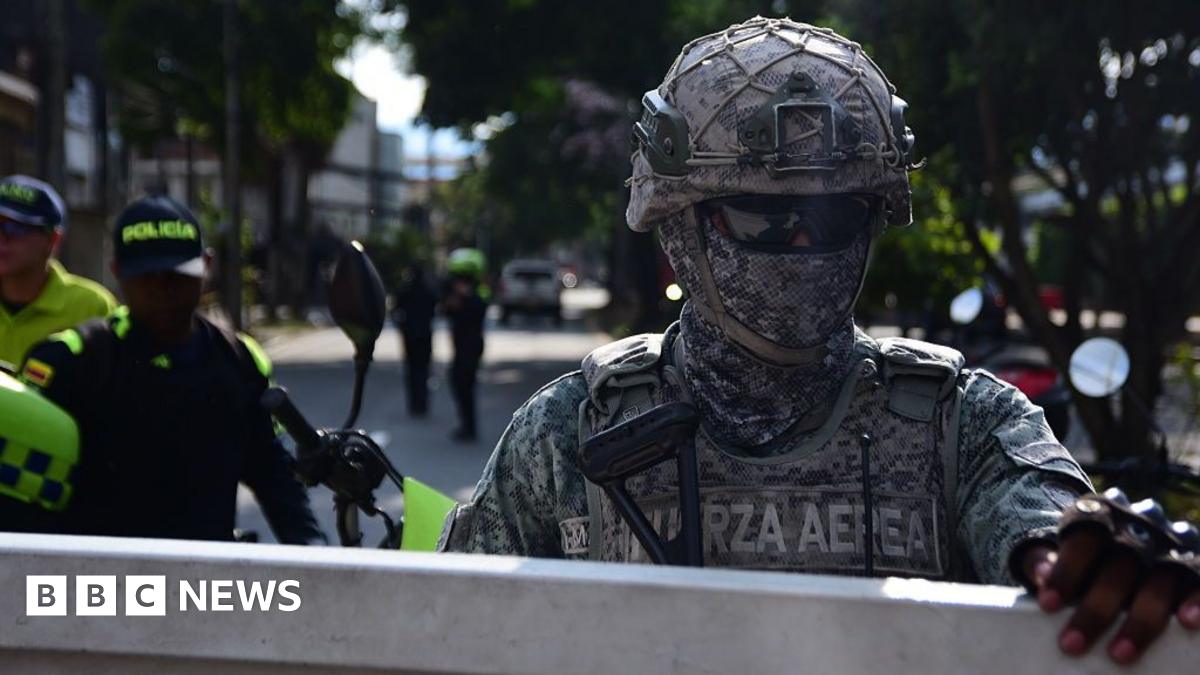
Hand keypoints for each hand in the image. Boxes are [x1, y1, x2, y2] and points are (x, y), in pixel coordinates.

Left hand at [1022, 533, 1199, 663]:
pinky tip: (1185, 622)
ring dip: (1140, 621)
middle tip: (1071, 644)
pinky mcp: (1196, 562)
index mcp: (1101, 514)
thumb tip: (1040, 574)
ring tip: (1118, 655)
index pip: (1084, 538)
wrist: (1126, 535)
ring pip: (1159, 579)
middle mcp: (1140, 525)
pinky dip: (1195, 599)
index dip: (1066, 571)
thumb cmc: (1086, 553)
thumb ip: (1045, 558)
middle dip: (1096, 609)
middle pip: (1120, 564)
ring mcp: (1172, 543)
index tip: (1047, 605)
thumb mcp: (1062, 549)